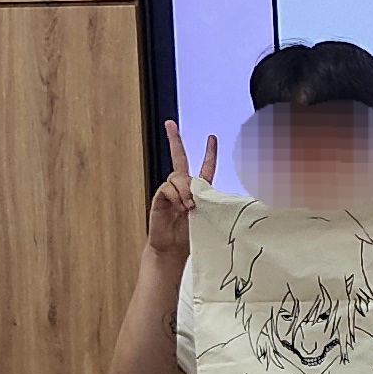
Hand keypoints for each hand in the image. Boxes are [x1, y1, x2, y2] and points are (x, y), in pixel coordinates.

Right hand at [148, 121, 216, 260]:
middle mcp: (182, 188)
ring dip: (186, 189)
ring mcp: (170, 192)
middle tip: (170, 124)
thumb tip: (199, 190)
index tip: (212, 138)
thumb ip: (206, 199)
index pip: (204, 168)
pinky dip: (176, 196)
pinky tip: (180, 207)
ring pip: (178, 176)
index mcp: (198, 191)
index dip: (209, 153)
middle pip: (179, 158)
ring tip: (189, 207)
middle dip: (174, 140)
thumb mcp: (207, 216)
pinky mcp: (160, 198)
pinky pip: (168, 187)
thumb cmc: (191, 235)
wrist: (173, 250)